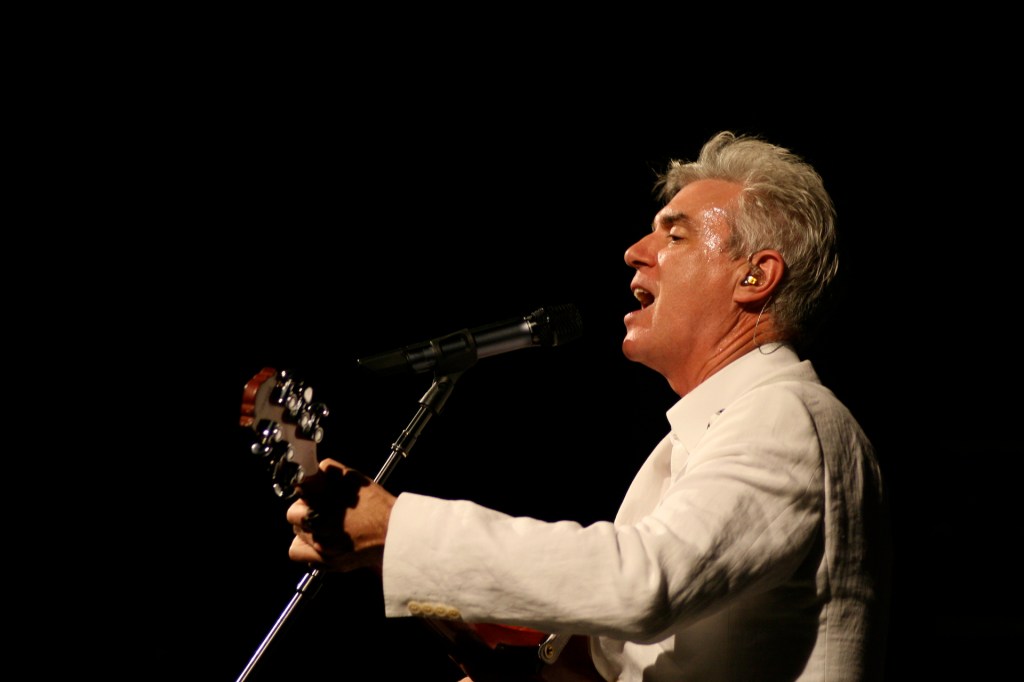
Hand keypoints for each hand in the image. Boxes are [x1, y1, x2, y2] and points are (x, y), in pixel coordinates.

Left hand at [286, 458, 395, 573]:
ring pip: (297, 531)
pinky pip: (296, 552)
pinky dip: (304, 546)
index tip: (310, 490)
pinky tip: (320, 541)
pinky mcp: (326, 560)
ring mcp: (321, 544)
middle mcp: (319, 522)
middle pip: (293, 512)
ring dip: (307, 527)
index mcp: (325, 498)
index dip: (306, 488)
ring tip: (326, 526)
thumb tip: (314, 468)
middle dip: (305, 509)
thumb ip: (331, 471)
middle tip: (321, 509)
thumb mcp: (356, 479)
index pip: (300, 489)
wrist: (394, 534)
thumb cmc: (379, 507)